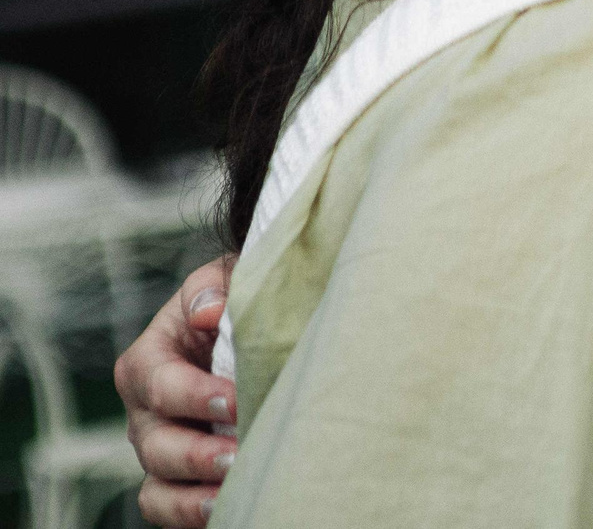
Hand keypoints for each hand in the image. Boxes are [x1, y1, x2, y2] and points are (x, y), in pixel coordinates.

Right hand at [116, 256, 237, 526]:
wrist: (257, 328)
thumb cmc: (239, 301)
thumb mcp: (229, 276)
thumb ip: (214, 286)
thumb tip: (209, 310)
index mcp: (150, 359)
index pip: (158, 382)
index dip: (193, 394)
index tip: (235, 398)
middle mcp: (146, 410)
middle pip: (155, 441)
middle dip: (196, 451)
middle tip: (238, 453)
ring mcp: (159, 447)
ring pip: (158, 482)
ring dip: (193, 492)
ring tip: (236, 484)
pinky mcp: (177, 478)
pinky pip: (167, 506)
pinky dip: (190, 513)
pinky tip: (226, 507)